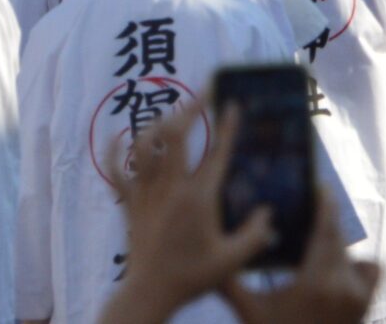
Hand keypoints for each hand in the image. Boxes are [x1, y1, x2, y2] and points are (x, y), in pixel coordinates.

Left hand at [98, 100, 271, 323]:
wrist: (149, 294)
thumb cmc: (192, 278)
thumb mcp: (232, 261)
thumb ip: (255, 235)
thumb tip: (268, 213)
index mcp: (199, 197)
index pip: (218, 152)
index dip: (228, 125)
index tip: (235, 104)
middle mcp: (171, 187)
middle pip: (178, 133)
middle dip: (192, 106)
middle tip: (204, 91)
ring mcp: (147, 193)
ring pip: (146, 145)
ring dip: (157, 125)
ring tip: (171, 116)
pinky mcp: (129, 203)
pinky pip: (117, 170)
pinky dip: (116, 151)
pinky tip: (119, 137)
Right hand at [223, 187, 377, 323]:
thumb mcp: (249, 312)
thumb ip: (229, 282)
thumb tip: (210, 256)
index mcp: (316, 281)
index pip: (326, 230)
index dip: (325, 205)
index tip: (319, 187)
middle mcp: (344, 285)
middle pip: (338, 239)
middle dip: (325, 222)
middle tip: (309, 210)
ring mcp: (360, 297)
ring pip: (354, 254)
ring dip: (336, 246)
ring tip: (314, 247)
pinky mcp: (366, 306)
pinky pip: (371, 270)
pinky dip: (357, 264)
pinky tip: (335, 269)